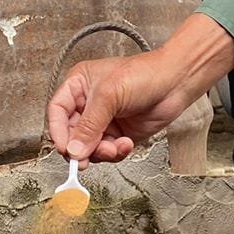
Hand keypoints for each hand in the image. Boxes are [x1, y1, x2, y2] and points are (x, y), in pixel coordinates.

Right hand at [46, 13, 233, 162]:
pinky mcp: (119, 135)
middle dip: (81, 148)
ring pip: (88, 148)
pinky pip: (107, 152)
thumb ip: (89, 125)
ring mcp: (103, 121)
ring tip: (115, 147)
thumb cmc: (145, 74)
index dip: (58, 131)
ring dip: (101, 152)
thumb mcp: (110, 95)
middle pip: (71, 135)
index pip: (57, 112)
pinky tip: (126, 143)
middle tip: (86, 159)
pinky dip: (115, 153)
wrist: (176, 82)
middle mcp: (88, 105)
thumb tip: (73, 150)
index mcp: (78, 86)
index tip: (65, 148)